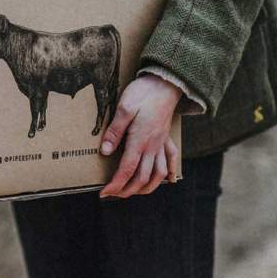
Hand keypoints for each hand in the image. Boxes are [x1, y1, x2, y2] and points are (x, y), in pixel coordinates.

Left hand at [99, 74, 180, 197]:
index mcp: (140, 140)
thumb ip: (115, 131)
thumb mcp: (124, 108)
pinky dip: (170, 173)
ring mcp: (162, 143)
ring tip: (133, 192)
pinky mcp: (167, 137)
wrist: (165, 83)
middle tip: (113, 195)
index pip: (127, 169)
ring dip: (147, 187)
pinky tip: (168, 180)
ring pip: (159, 174)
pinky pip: (172, 159)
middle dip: (127, 190)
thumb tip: (106, 152)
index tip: (104, 193)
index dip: (116, 184)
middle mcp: (153, 146)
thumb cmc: (143, 93)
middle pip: (143, 177)